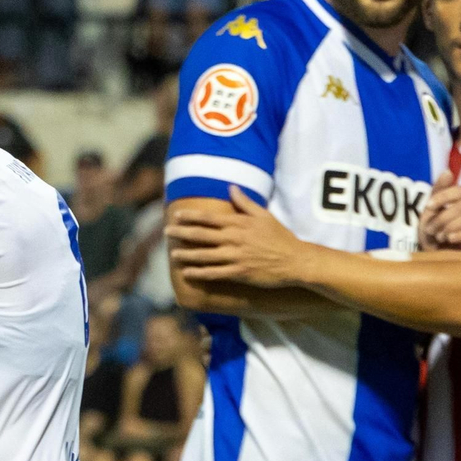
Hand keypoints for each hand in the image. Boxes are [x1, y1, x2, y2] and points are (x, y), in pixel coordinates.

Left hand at [165, 185, 311, 287]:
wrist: (295, 260)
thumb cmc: (280, 237)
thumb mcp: (264, 215)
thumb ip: (245, 203)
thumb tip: (231, 187)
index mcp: (239, 223)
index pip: (209, 218)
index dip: (190, 216)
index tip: (176, 215)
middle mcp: (234, 239)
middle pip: (202, 235)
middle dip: (182, 233)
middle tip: (166, 232)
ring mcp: (236, 257)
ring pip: (205, 255)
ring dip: (187, 254)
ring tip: (172, 254)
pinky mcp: (239, 273)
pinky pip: (214, 273)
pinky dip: (199, 273)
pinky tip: (187, 273)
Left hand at [420, 171, 460, 250]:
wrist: (440, 267)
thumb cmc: (436, 241)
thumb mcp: (431, 217)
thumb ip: (438, 194)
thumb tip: (447, 171)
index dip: (444, 196)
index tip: (428, 206)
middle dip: (442, 216)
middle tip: (429, 230)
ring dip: (450, 225)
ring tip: (440, 237)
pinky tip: (449, 239)